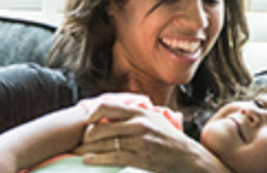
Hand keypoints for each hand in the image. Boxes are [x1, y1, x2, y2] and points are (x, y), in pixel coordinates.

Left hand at [76, 102, 230, 172]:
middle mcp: (139, 124)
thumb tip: (112, 113)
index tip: (88, 121)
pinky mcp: (140, 157)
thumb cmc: (168, 139)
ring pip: (103, 143)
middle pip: (100, 127)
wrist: (187, 157)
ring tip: (79, 153)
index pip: (108, 106)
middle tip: (81, 142)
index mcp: (140, 112)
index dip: (93, 113)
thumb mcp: (154, 119)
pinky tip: (88, 160)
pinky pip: (112, 157)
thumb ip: (135, 115)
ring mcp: (140, 141)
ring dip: (87, 150)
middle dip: (86, 136)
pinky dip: (96, 159)